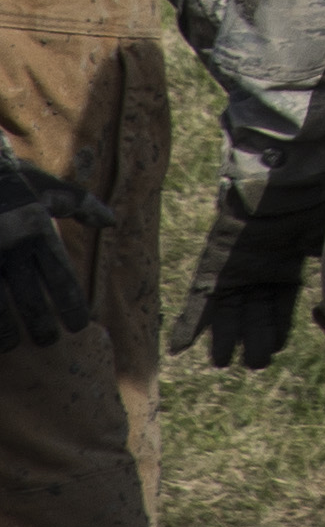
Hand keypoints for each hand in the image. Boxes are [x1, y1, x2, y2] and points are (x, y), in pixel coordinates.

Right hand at [0, 160, 109, 351]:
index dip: (72, 307)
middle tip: (48, 340)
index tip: (79, 326)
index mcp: (38, 231)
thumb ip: (82, 205)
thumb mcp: (49, 188)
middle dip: (42, 326)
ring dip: (7, 332)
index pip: (61, 279)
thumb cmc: (13, 182)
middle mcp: (13, 246)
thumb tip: (112, 221)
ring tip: (14, 344)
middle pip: (32, 301)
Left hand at [170, 197, 308, 369]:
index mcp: (286, 267)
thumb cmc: (311, 208)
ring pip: (228, 315)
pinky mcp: (212, 268)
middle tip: (254, 364)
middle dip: (253, 341)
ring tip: (221, 362)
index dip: (277, 331)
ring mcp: (234, 271)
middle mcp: (258, 272)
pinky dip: (190, 325)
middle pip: (253, 315)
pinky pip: (199, 302)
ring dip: (223, 339)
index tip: (274, 351)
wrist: (284, 183)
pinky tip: (180, 348)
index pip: (280, 308)